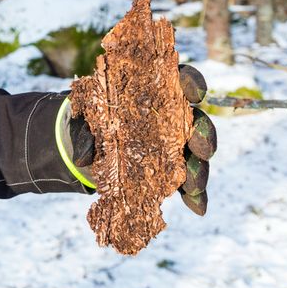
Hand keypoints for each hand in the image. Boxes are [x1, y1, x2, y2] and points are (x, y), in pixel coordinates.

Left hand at [56, 65, 217, 213]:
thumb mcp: (84, 124)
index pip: (179, 80)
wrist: (87, 150)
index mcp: (154, 91)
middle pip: (196, 120)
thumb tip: (84, 157)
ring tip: (195, 186)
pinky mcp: (172, 171)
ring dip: (200, 168)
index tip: (195, 92)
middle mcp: (171, 116)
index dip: (191, 82)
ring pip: (196, 153)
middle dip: (202, 133)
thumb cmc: (90, 124)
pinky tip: (197, 206)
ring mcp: (174, 145)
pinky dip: (195, 195)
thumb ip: (86, 136)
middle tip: (201, 147)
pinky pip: (189, 182)